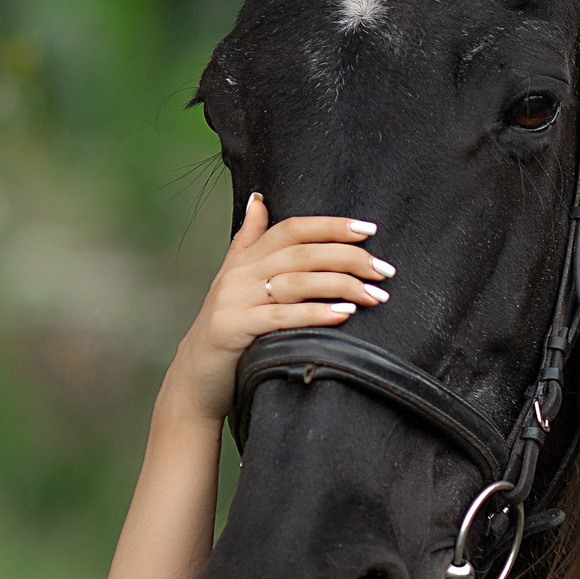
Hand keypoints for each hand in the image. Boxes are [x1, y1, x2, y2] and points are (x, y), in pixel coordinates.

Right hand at [160, 194, 392, 425]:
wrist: (194, 379)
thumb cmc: (228, 331)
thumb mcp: (235, 281)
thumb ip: (249, 240)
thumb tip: (258, 199)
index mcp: (245, 259)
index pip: (292, 229)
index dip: (331, 225)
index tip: (369, 230)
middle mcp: (239, 274)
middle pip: (301, 253)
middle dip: (349, 258)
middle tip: (385, 270)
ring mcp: (234, 299)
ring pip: (296, 281)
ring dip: (342, 285)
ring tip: (376, 295)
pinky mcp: (232, 328)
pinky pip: (281, 316)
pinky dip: (315, 313)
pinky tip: (344, 314)